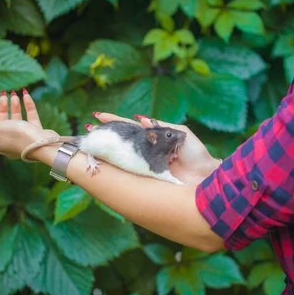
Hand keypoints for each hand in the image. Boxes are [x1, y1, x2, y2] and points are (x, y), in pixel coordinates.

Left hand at [0, 89, 58, 159]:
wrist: (42, 144)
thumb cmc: (18, 137)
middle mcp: (8, 141)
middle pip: (2, 121)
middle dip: (2, 107)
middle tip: (3, 94)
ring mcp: (22, 137)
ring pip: (16, 118)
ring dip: (14, 105)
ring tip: (14, 93)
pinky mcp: (34, 132)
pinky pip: (30, 117)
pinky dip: (27, 106)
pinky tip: (25, 94)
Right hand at [92, 112, 220, 183]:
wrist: (206, 176)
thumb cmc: (196, 154)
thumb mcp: (180, 133)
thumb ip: (160, 126)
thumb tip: (140, 119)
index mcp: (154, 139)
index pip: (130, 127)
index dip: (115, 122)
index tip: (98, 116)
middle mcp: (146, 152)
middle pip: (122, 140)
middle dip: (105, 134)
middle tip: (88, 129)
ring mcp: (145, 165)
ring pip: (122, 154)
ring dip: (106, 148)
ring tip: (91, 142)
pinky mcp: (147, 178)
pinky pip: (130, 170)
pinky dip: (117, 166)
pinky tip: (104, 161)